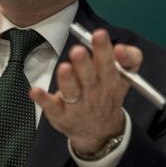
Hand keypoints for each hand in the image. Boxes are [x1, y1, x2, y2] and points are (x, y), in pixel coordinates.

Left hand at [29, 29, 142, 155]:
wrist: (100, 132)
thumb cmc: (108, 94)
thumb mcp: (126, 78)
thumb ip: (130, 58)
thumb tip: (121, 47)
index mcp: (111, 82)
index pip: (110, 65)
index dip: (105, 50)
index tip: (99, 34)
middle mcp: (95, 93)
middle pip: (90, 77)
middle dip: (84, 63)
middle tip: (78, 50)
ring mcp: (77, 105)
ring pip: (72, 92)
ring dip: (67, 80)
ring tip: (64, 67)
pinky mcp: (60, 115)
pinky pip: (51, 106)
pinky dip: (43, 99)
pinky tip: (35, 91)